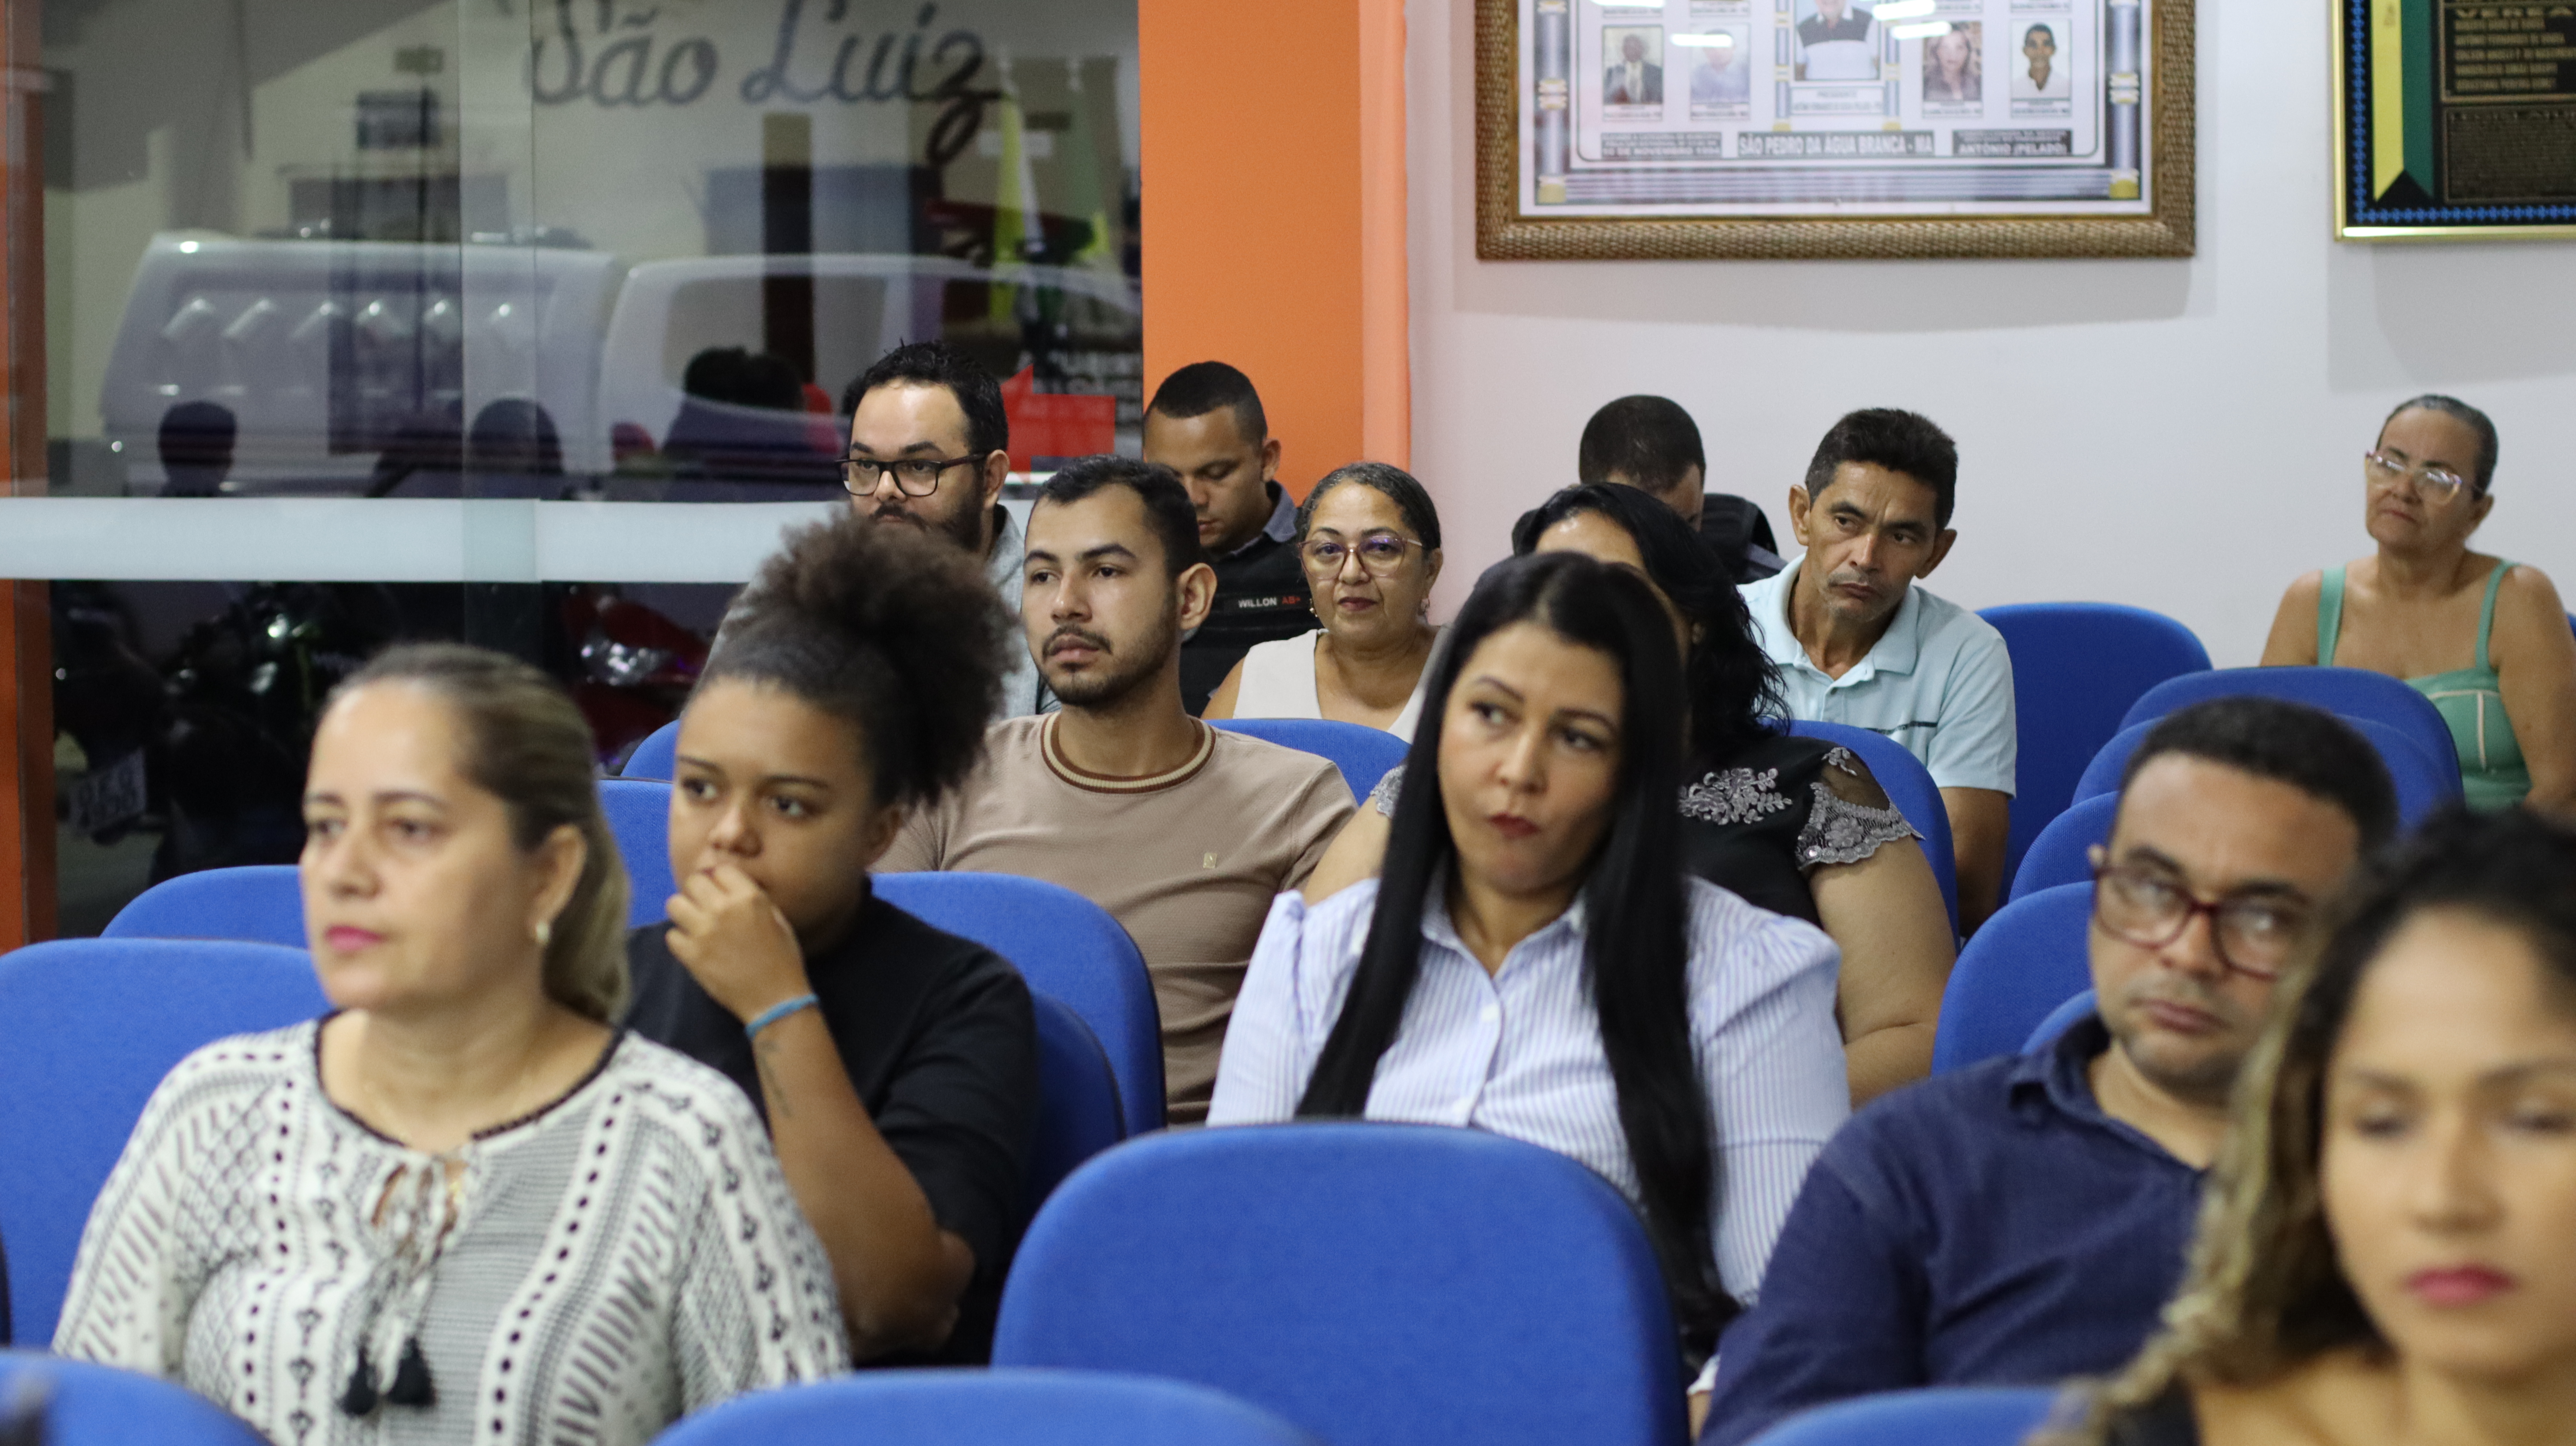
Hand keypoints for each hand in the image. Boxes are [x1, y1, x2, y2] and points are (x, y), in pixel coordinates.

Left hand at [665, 865, 811, 1023]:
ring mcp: (704, 932)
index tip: (721, 892)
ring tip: (695, 924)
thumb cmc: (783, 959)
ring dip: (684, 912)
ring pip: (674, 904)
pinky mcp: (691, 955)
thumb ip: (752, 898)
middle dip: (699, 893)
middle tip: (706, 907)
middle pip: (693, 882)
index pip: (720, 870)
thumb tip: (727, 886)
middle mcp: (724, 909)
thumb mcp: (777, 919)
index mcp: (749, 897)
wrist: (775, 999)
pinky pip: (671, 935)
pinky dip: (680, 940)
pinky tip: (694, 947)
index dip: (720, 880)